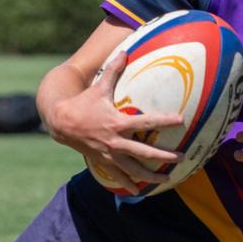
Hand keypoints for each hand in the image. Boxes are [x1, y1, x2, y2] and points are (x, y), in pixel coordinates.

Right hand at [47, 53, 184, 192]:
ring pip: (133, 170)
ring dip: (150, 176)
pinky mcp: (103, 161)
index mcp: (117, 122)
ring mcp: (109, 154)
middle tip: (181, 158)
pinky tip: (139, 191)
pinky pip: (118, 175)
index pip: (146, 122)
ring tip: (167, 179)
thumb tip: (125, 50)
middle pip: (143, 153)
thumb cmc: (83, 103)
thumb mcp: (99, 86)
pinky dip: (128, 184)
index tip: (181, 120)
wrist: (61, 123)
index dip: (164, 120)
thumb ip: (114, 70)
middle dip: (164, 157)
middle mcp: (115, 141)